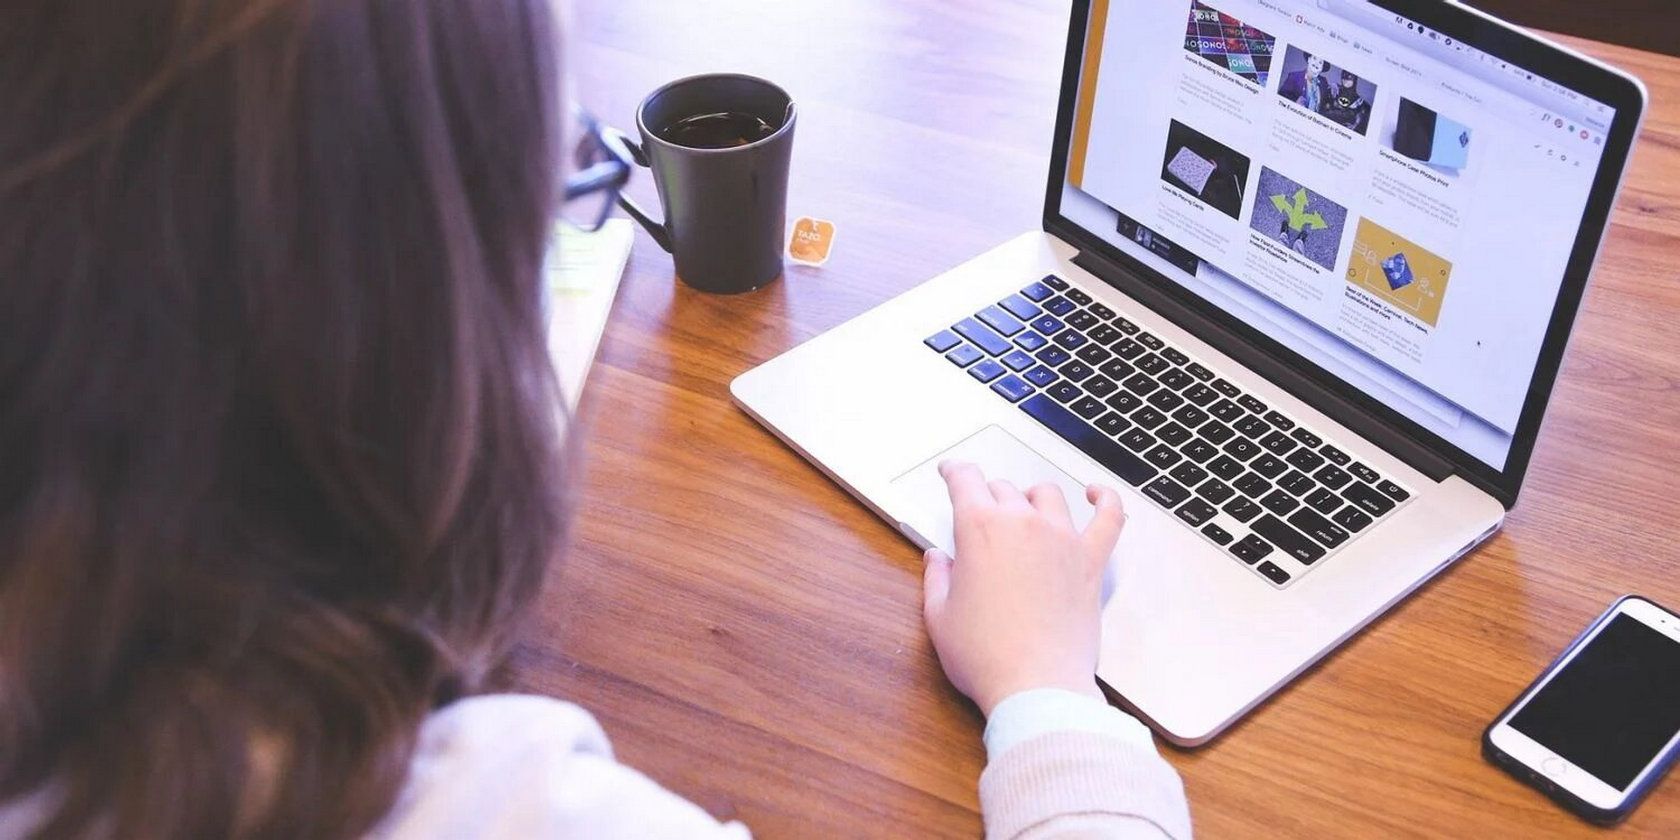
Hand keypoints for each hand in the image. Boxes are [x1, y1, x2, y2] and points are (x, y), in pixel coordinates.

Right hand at [921, 461, 1126, 716]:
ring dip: (1031, 497)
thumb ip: (937, 579)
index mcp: (980, 529)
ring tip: (1025, 509)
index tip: (952, 472)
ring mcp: (1062, 539)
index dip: (955, 472)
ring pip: (1047, 495)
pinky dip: (1105, 500)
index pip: (965, 481)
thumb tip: (938, 559)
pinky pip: (1108, 518)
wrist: (1037, 685)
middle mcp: (1023, 523)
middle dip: (988, 496)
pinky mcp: (1091, 562)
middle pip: (1003, 489)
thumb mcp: (940, 617)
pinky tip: (1096, 494)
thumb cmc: (986, 656)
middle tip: (981, 514)